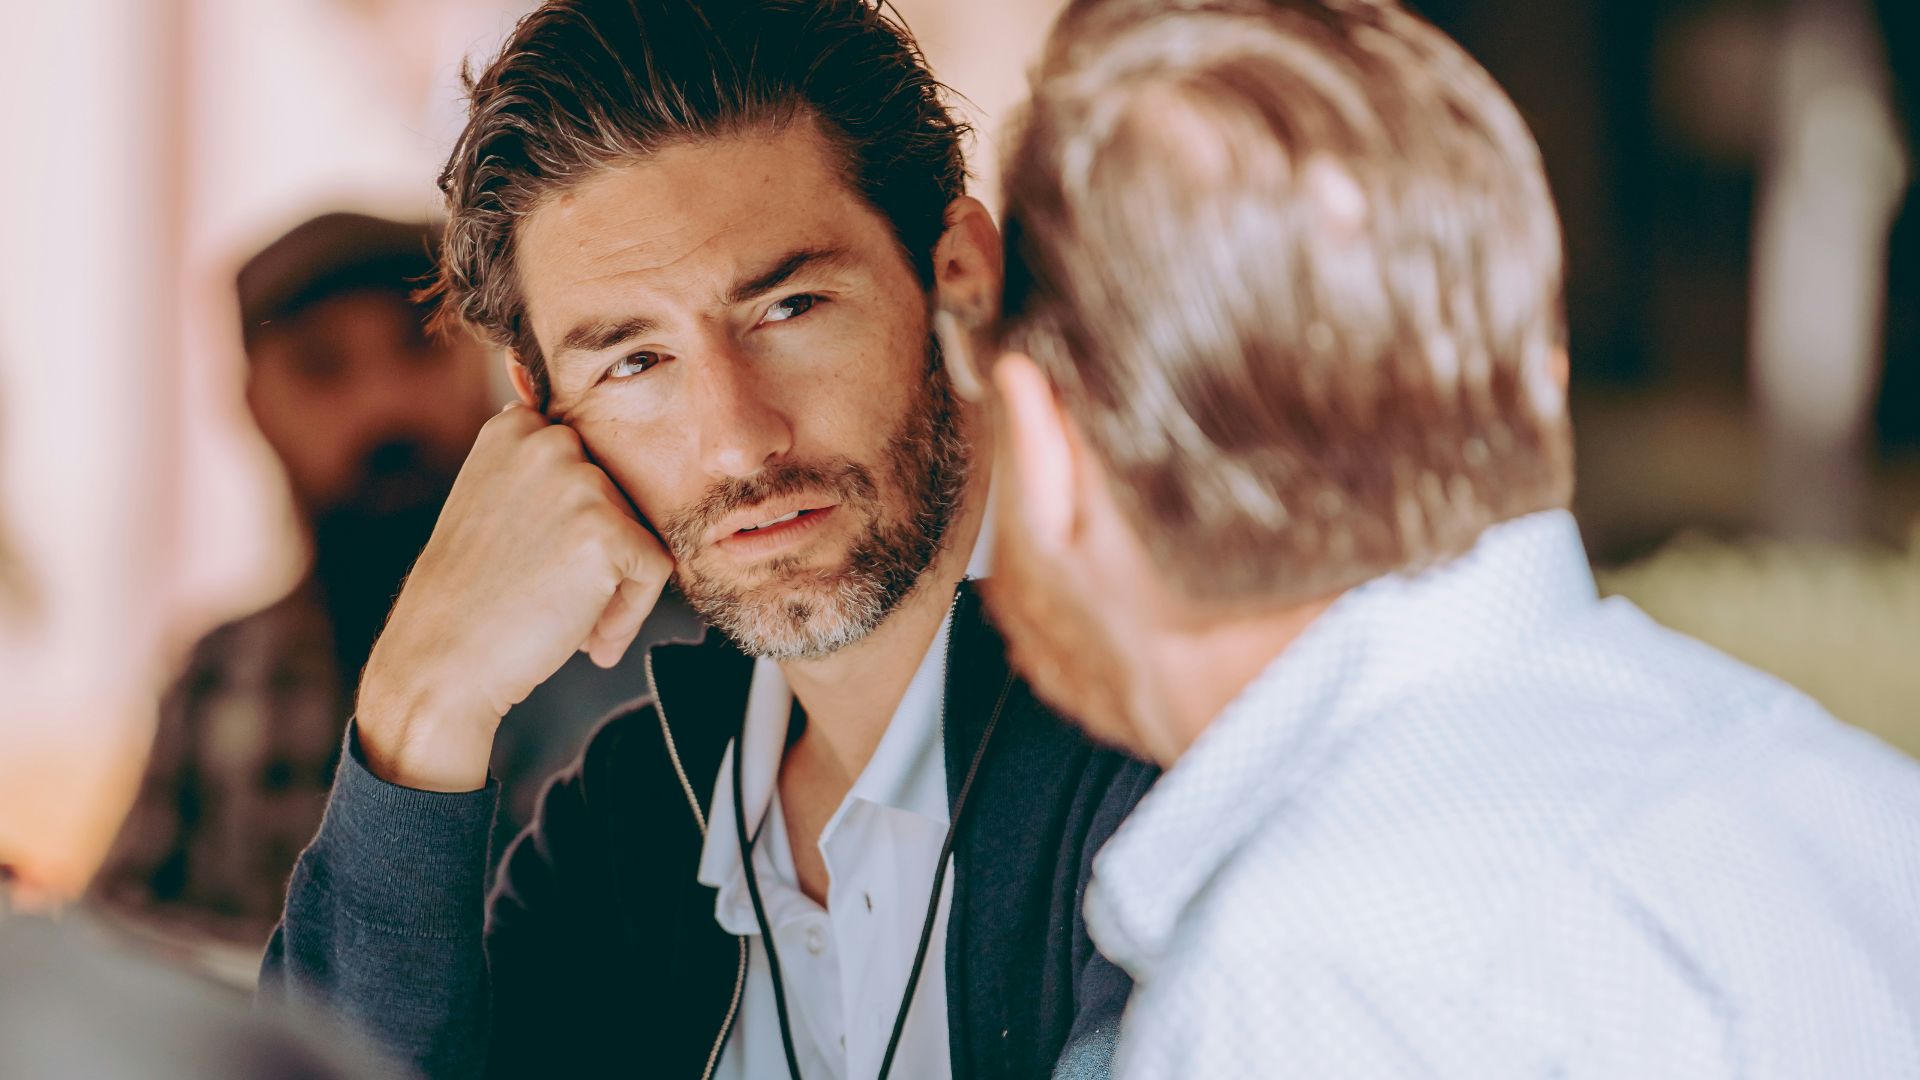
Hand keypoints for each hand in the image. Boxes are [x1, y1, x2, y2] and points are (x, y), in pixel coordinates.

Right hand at [356, 403, 670, 791]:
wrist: (439, 663)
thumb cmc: (468, 596)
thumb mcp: (489, 504)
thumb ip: (538, 476)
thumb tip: (588, 468)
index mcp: (516, 428)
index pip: (591, 465)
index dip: (577, 525)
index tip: (544, 564)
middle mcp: (549, 441)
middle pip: (621, 500)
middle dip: (601, 558)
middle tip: (556, 601)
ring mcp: (580, 482)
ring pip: (641, 535)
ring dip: (616, 588)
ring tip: (570, 625)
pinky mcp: (607, 531)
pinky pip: (655, 569)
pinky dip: (631, 613)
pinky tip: (588, 643)